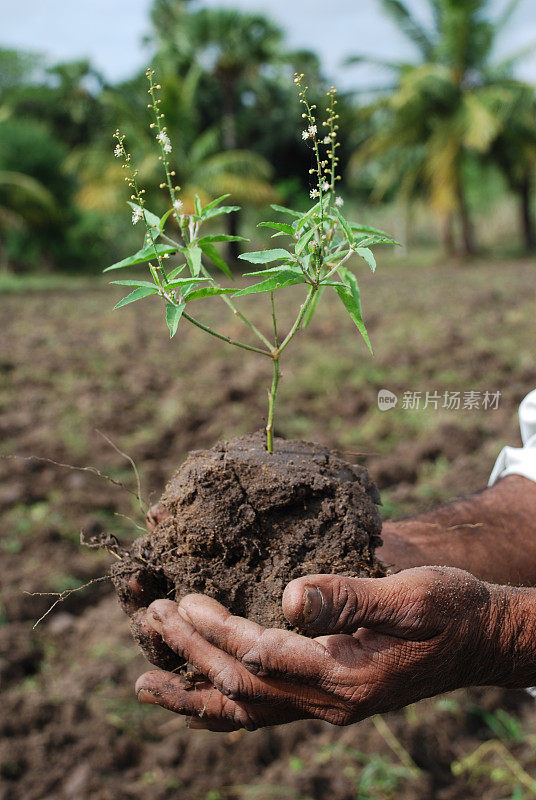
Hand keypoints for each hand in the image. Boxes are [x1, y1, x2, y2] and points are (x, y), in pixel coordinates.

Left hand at [134, 566, 517, 730]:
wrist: (481, 639)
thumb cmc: (450, 610)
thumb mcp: (411, 595)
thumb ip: (350, 599)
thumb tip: (289, 596)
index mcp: (348, 675)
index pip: (263, 656)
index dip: (218, 630)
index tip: (183, 600)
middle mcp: (331, 702)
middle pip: (244, 687)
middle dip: (192, 653)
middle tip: (150, 618)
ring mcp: (327, 707)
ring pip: (246, 713)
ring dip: (194, 693)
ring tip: (145, 683)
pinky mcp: (326, 698)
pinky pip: (263, 713)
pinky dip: (222, 707)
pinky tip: (196, 700)